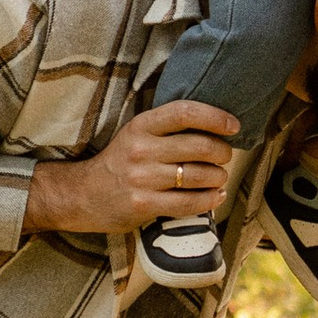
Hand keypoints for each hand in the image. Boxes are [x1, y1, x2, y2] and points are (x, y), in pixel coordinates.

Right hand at [24, 97, 242, 235]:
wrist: (84, 195)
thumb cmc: (121, 162)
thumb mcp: (137, 135)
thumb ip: (168, 128)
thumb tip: (216, 126)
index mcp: (141, 125)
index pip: (184, 112)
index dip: (215, 117)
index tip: (233, 126)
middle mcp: (141, 149)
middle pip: (199, 146)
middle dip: (222, 152)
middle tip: (225, 156)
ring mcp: (142, 179)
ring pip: (198, 176)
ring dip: (218, 177)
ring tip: (218, 177)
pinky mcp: (143, 205)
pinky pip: (188, 203)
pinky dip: (209, 200)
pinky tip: (215, 196)